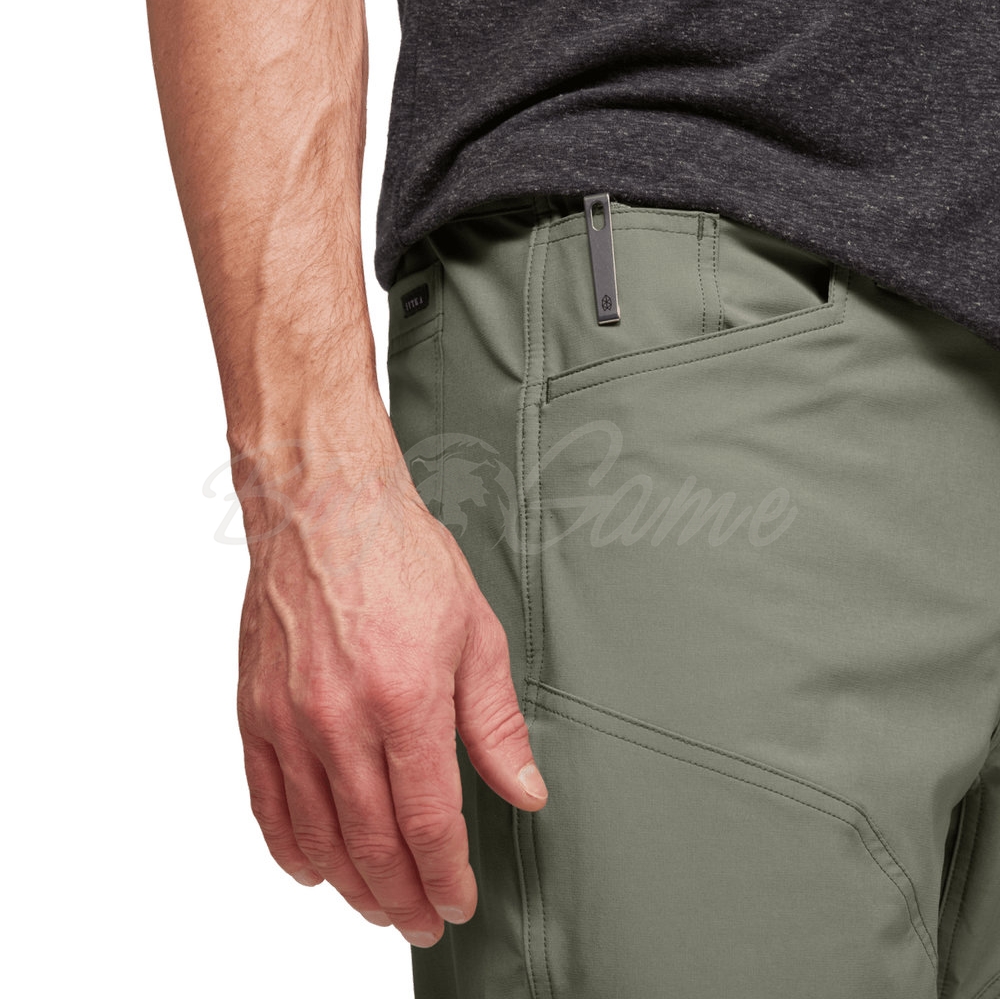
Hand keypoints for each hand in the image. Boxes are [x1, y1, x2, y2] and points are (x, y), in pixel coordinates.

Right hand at [234, 446, 547, 947]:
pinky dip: (289, 846)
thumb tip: (524, 788)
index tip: (458, 900)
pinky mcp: (254, 709)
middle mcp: (341, 719)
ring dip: (351, 884)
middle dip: (403, 895)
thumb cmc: (401, 558)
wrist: (326, 510)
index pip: (428, 821)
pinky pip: (266, 800)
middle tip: (421, 921)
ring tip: (377, 906)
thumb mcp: (474, 634)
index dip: (446, 874)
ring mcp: (290, 718)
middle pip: (373, 842)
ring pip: (318, 834)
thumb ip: (495, 723)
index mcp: (405, 700)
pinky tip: (312, 868)